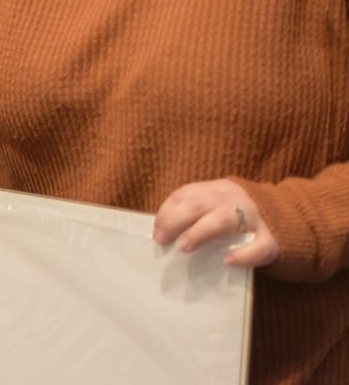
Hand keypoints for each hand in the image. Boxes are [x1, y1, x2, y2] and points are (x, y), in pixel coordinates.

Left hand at [153, 178, 279, 267]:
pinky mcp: (272, 240)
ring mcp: (255, 218)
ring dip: (200, 232)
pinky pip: (258, 247)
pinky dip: (242, 254)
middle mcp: (235, 199)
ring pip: (223, 219)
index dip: (167, 211)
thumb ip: (198, 210)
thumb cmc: (243, 216)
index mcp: (219, 189)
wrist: (294, 219)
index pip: (186, 194)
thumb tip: (163, 231)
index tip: (157, 230)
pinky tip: (227, 261)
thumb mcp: (220, 204)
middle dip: (175, 221)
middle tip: (163, 240)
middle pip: (198, 204)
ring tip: (184, 247)